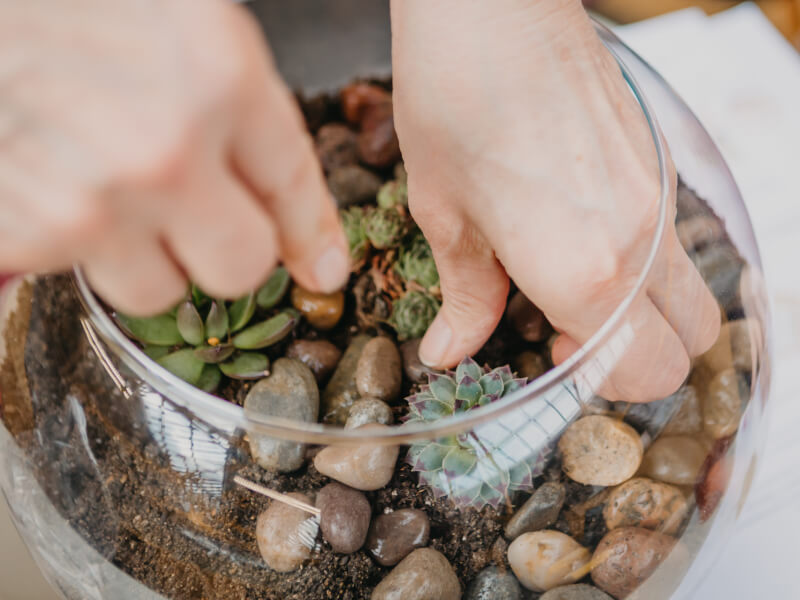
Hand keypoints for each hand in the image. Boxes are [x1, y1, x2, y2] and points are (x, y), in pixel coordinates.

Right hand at [0, 0, 348, 314]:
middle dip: (227, 246)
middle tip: (198, 212)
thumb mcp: (188, 25)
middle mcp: (166, 149)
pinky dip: (84, 247)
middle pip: (242, 265)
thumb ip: (252, 117)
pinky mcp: (34, 233)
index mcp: (220, 74)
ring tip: (116, 190)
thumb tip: (308, 238)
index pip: (293, 186)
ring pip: (164, 290)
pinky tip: (66, 187)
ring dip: (150, 255)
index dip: (310, 235)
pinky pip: (89, 279)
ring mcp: (97, 199)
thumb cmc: (80, 6)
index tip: (321, 269)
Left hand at [392, 0, 719, 401]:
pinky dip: (645, 261)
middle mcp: (642, 244)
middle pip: (690, 343)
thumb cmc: (454, 105)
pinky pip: (675, 239)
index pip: (643, 374)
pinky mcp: (660, 162)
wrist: (492, 7)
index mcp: (584, 273)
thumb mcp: (446, 216)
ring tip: (573, 279)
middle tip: (569, 328)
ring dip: (647, 310)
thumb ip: (465, 298)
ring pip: (692, 291)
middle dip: (639, 357)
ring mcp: (661, 198)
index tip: (551, 352)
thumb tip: (451, 353)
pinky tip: (582, 228)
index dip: (600, 383)